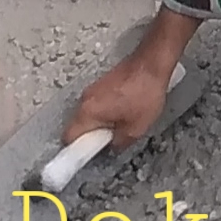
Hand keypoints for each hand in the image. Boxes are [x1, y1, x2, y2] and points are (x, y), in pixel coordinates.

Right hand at [68, 9, 191, 149]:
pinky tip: (124, 113)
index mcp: (88, 111)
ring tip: (120, 126)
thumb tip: (111, 147)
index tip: (86, 156)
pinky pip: (97, 104)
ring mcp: (92, 89)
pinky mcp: (102, 83)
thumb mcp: (135, 129)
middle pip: (78, 126)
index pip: (69, 137)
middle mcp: (85, 99)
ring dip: (100, 124)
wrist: (152, 63)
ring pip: (88, 115)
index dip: (76, 150)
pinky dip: (106, 112)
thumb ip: (118, 143)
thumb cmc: (144, 94)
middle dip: (92, 136)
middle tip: (109, 142)